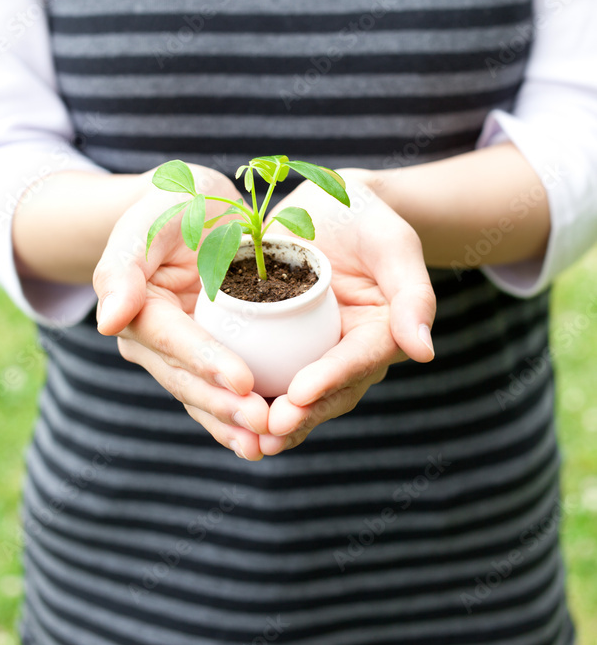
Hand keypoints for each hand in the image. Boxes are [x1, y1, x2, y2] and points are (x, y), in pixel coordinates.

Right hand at [93, 165, 268, 460]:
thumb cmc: (173, 206)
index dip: (206, 361)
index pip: (171, 339)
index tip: (243, 380)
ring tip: (267, 442)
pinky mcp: (205, 361)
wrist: (196, 210)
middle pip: (186, 379)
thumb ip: (125, 264)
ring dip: (232, 423)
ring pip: (202, 397)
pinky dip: (238, 420)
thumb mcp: (150, 218)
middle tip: (264, 420)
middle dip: (223, 404)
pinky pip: (218, 395)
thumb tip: (108, 322)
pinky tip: (267, 440)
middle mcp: (152, 340)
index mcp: (136, 306)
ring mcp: (178, 355)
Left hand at [259, 171, 435, 454]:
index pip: (357, 361)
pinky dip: (247, 397)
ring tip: (246, 437)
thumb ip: (412, 294)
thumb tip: (423, 352)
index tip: (299, 394)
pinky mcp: (282, 348)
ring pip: (297, 398)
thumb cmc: (368, 220)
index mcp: (381, 334)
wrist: (329, 208)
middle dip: (300, 414)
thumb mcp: (394, 244)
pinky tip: (221, 410)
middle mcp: (348, 353)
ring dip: (273, 420)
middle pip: (328, 393)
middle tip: (269, 428)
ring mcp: (313, 354)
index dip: (329, 378)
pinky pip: (267, 376)